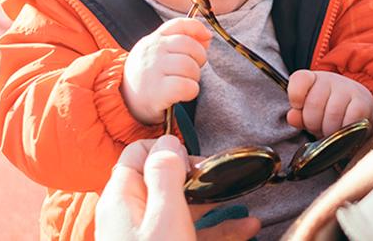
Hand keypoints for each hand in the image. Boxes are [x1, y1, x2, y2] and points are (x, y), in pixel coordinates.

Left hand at [96, 137, 260, 240]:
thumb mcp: (165, 216)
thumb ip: (166, 175)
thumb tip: (168, 141)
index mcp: (123, 197)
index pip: (139, 153)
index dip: (170, 150)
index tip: (199, 161)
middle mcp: (133, 215)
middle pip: (165, 181)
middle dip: (201, 179)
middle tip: (229, 181)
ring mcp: (149, 238)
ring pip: (184, 211)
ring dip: (217, 206)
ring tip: (248, 207)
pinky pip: (192, 235)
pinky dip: (218, 231)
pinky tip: (246, 230)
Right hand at [122, 18, 212, 124]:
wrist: (123, 101)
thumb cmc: (146, 77)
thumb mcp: (156, 54)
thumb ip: (180, 42)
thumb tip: (207, 37)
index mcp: (154, 40)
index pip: (179, 24)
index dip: (197, 28)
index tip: (207, 37)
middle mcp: (153, 51)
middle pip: (190, 46)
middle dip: (199, 59)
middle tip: (191, 71)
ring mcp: (153, 70)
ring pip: (190, 66)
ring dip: (194, 78)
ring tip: (185, 83)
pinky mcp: (156, 91)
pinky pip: (187, 86)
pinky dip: (191, 91)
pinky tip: (183, 94)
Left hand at [287, 70, 372, 136]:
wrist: (358, 107)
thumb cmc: (329, 110)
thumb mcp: (309, 111)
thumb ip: (298, 115)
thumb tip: (292, 117)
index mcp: (313, 79)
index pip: (299, 80)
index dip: (295, 97)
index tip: (298, 107)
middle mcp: (331, 79)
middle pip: (314, 104)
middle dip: (313, 123)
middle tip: (318, 127)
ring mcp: (348, 89)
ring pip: (332, 114)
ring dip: (329, 130)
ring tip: (330, 131)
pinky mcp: (363, 103)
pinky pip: (350, 119)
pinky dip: (344, 130)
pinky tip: (343, 130)